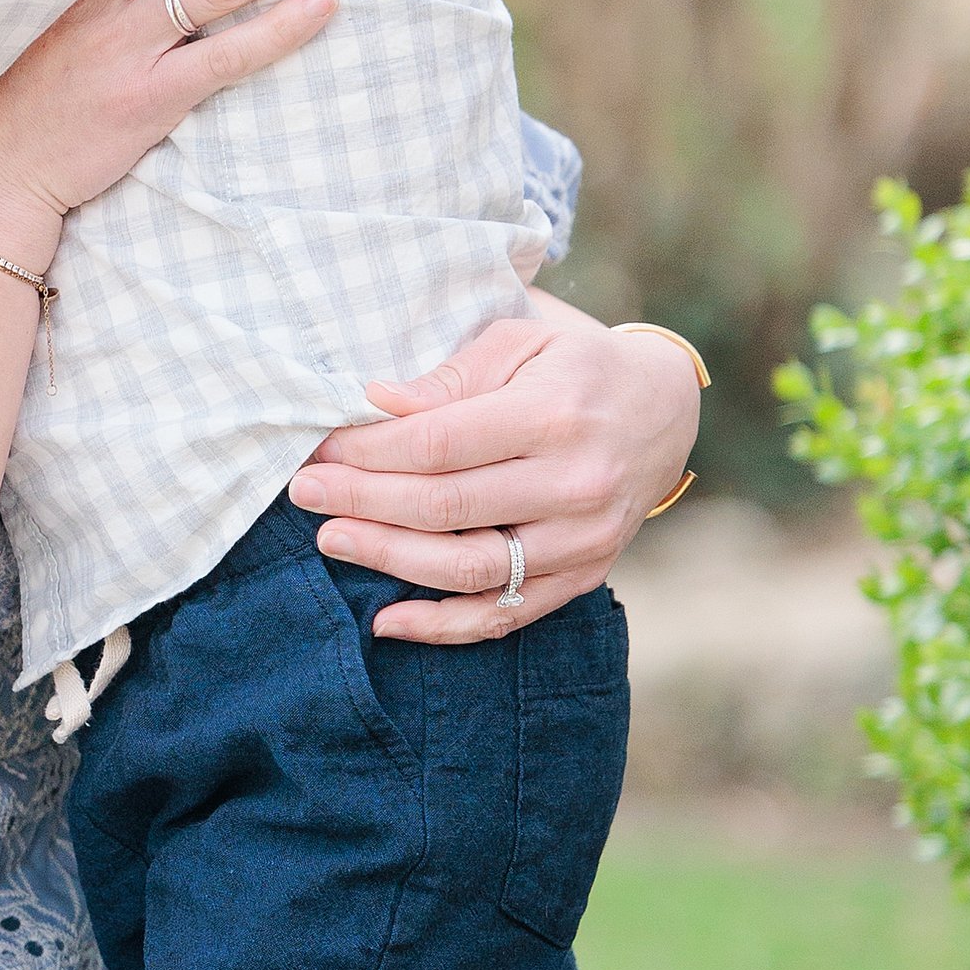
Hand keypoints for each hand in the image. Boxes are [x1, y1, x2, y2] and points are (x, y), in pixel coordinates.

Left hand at [286, 294, 701, 641]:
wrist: (663, 414)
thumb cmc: (574, 368)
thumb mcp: (521, 343)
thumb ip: (450, 377)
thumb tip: (375, 403)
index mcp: (554, 415)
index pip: (440, 443)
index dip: (370, 451)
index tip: (321, 449)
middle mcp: (575, 483)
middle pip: (446, 507)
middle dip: (363, 501)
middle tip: (307, 493)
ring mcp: (582, 539)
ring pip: (468, 568)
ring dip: (389, 560)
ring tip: (333, 540)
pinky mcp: (583, 576)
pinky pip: (505, 615)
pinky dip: (442, 626)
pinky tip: (386, 621)